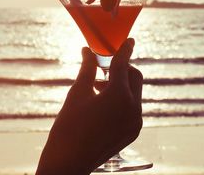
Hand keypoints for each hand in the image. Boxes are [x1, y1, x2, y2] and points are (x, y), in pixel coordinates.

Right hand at [36, 39, 143, 174]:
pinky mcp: (133, 132)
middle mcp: (133, 108)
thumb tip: (88, 51)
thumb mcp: (77, 93)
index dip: (124, 50)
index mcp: (119, 95)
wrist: (68, 162)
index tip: (127, 41)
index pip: (124, 64)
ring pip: (134, 93)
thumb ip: (87, 70)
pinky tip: (102, 104)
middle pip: (134, 77)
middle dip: (121, 69)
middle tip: (102, 69)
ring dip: (121, 85)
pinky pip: (132, 109)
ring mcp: (135, 122)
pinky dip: (122, 100)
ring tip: (97, 88)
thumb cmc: (69, 126)